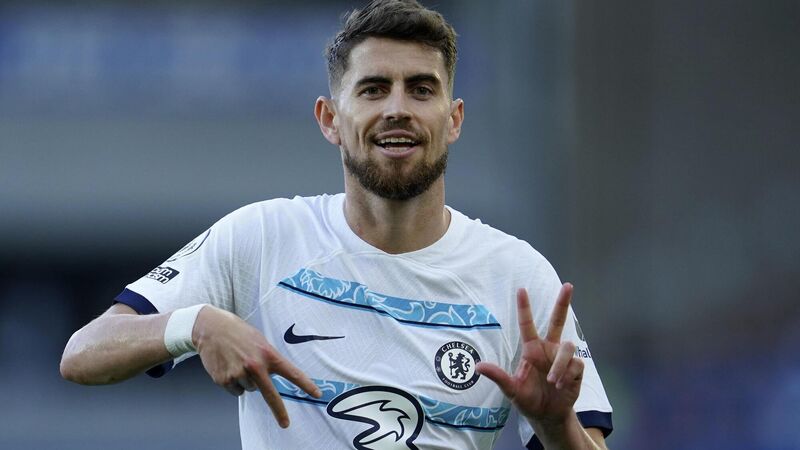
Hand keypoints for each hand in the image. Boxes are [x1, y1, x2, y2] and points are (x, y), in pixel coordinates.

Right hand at [192, 306, 320, 427]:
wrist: (211, 328)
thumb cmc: (239, 333)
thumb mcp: (260, 341)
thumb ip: (268, 358)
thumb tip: (273, 376)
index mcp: (268, 354)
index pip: (291, 372)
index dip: (306, 384)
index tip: (317, 394)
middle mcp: (255, 365)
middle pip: (270, 394)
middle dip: (279, 411)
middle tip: (285, 424)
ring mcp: (239, 374)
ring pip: (250, 389)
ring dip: (247, 381)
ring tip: (238, 362)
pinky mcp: (224, 380)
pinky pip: (236, 391)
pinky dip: (234, 383)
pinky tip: (229, 367)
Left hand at [477, 284, 582, 422]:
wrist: (548, 416)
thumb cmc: (529, 400)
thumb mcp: (511, 389)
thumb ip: (498, 376)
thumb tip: (477, 366)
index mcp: (531, 350)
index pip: (527, 324)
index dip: (525, 307)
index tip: (521, 289)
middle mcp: (548, 349)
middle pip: (557, 320)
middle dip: (563, 303)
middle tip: (568, 285)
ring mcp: (563, 358)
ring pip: (568, 346)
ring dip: (559, 365)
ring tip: (552, 381)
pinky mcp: (576, 369)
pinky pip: (575, 364)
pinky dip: (567, 375)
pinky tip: (561, 385)